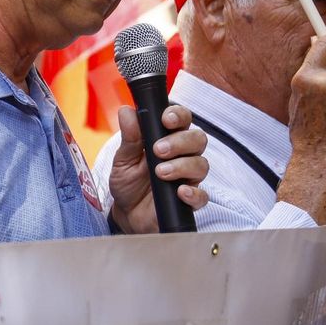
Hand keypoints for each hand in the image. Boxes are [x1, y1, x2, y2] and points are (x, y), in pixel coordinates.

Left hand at [107, 103, 207, 233]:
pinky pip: (202, 195)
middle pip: (197, 139)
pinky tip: (180, 191)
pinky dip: (193, 193)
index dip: (178, 115)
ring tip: (161, 172)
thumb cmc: (128, 182)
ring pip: (201, 164)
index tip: (166, 119)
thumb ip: (129, 138)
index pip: (182, 119)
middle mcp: (183, 155)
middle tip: (159, 150)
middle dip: (180, 142)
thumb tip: (126, 111)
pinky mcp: (189, 200)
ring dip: (182, 166)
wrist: (127, 213)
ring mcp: (188, 177)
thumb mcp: (123, 160)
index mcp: (168, 138)